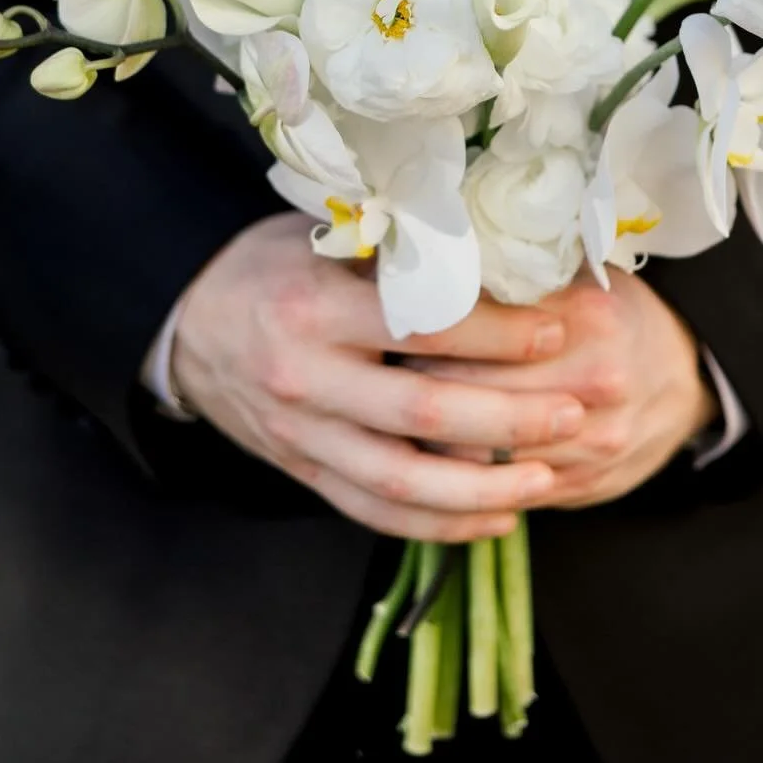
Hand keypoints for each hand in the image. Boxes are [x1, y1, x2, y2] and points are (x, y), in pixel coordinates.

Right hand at [171, 214, 584, 540]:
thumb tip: (507, 259)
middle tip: (576, 411)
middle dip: (510, 416)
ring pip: (402, 479)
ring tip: (548, 479)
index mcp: (315, 307)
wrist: (186, 319)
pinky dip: (437, 524)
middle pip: (423, 411)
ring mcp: (302, 434)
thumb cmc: (271, 264)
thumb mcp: (326, 238)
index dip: (497, 333)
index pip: (423, 326)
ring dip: (484, 487)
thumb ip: (401, 256)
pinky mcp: (302, 471)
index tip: (556, 329)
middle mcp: (306, 377)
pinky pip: (374, 512)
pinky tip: (496, 519)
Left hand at [414, 272, 714, 507]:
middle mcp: (595, 382)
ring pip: (482, 455)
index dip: (428, 334)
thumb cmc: (615, 316)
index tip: (396, 326)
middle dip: (418, 389)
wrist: (685, 377)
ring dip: (433, 440)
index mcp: (589, 318)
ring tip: (402, 417)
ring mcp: (593, 442)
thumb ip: (517, 278)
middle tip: (386, 375)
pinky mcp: (583, 485)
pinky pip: (504, 490)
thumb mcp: (578, 277)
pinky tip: (440, 455)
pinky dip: (465, 476)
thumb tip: (433, 266)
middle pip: (474, 397)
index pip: (481, 332)